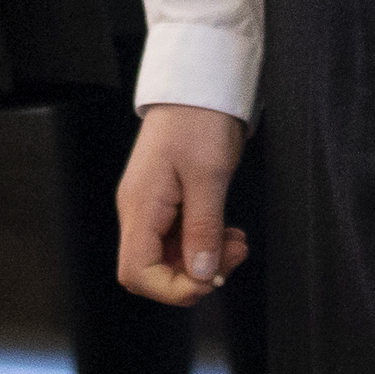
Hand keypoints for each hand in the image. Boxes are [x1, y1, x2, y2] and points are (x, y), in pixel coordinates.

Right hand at [116, 102, 247, 306]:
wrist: (198, 85)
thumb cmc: (199, 120)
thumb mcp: (209, 177)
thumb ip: (203, 229)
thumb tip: (201, 274)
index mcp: (141, 206)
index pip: (137, 272)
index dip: (171, 288)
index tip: (208, 281)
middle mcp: (139, 210)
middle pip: (152, 270)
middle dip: (193, 274)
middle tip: (232, 257)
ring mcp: (151, 206)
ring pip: (169, 256)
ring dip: (204, 258)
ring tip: (236, 242)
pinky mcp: (166, 201)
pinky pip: (179, 237)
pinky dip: (204, 242)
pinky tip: (227, 232)